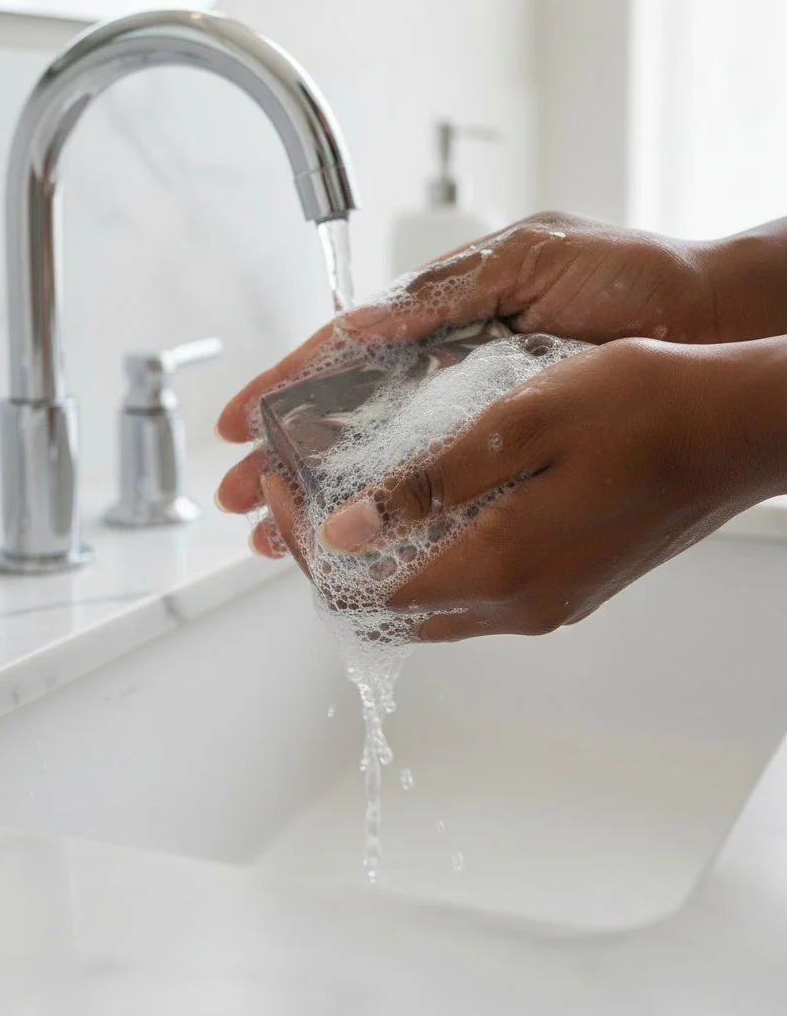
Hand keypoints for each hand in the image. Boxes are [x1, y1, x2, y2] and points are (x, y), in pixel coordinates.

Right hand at [216, 212, 719, 535]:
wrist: (705, 316)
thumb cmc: (626, 274)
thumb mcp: (524, 258)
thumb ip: (443, 291)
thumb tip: (363, 323)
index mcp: (441, 316)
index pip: (344, 354)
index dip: (285, 387)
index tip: (236, 422)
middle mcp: (449, 370)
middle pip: (347, 419)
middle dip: (287, 458)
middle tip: (241, 497)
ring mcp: (477, 414)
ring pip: (384, 462)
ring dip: (327, 494)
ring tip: (278, 533)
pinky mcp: (513, 450)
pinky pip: (444, 484)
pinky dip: (398, 510)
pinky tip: (364, 538)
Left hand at [270, 338, 785, 639]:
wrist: (736, 429)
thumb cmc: (647, 409)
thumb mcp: (523, 422)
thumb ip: (429, 483)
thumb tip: (347, 529)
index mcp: (499, 567)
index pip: (361, 588)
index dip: (303, 540)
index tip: (280, 481)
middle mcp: (518, 604)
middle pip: (386, 606)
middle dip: (328, 553)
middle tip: (301, 488)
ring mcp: (546, 601)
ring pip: (425, 600)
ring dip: (375, 555)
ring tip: (347, 490)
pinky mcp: (565, 585)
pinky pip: (469, 587)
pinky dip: (424, 554)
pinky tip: (419, 503)